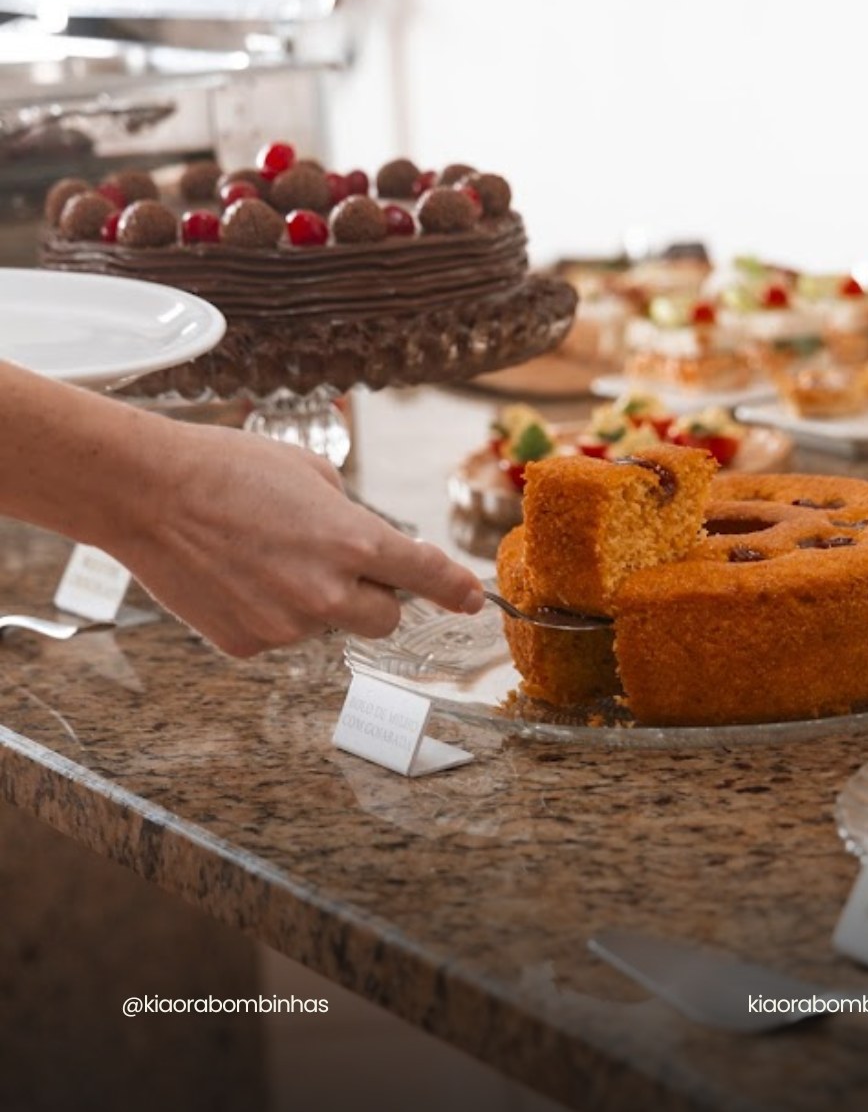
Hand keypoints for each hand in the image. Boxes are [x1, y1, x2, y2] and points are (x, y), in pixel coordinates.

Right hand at [109, 422, 484, 657]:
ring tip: (263, 555)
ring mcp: (286, 625)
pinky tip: (236, 576)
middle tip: (337, 562)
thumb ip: (350, 516)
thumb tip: (365, 544)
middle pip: (385, 618)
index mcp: (353, 540)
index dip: (454, 590)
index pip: (425, 576)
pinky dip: (268, 612)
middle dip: (374, 594)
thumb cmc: (229, 468)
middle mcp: (327, 593)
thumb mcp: (311, 473)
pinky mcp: (248, 645)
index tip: (470, 600)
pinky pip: (279, 633)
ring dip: (312, 599)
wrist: (149, 494)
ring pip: (326, 624)